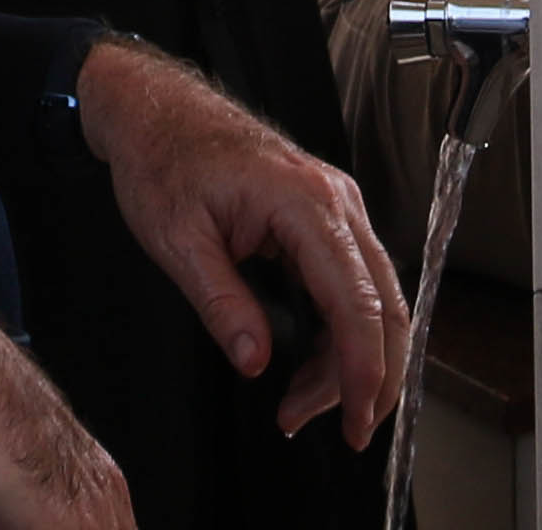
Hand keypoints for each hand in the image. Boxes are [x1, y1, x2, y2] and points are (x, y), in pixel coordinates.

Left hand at [77, 36, 403, 444]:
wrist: (156, 110)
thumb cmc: (164, 159)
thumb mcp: (178, 240)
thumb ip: (221, 303)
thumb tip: (254, 360)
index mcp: (305, 202)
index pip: (357, 302)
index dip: (362, 371)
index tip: (354, 422)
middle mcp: (335, 200)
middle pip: (385, 303)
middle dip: (372, 376)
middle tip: (343, 431)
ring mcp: (335, 204)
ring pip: (374, 296)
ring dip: (352, 358)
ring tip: (302, 405)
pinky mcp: (324, 215)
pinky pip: (352, 281)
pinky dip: (342, 330)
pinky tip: (313, 366)